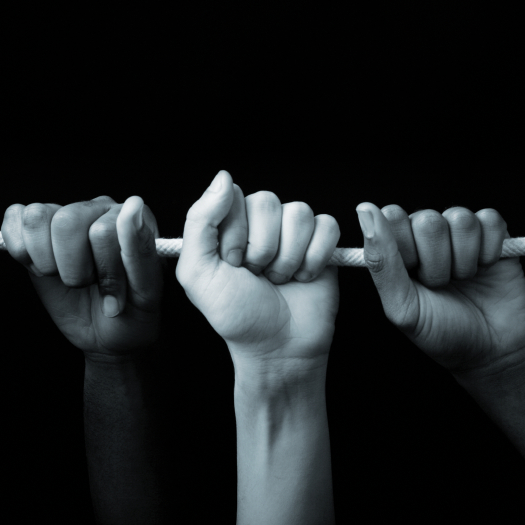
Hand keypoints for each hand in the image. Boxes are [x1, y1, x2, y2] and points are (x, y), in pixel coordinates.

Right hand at [1, 196, 162, 359]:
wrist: (106, 335)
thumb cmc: (132, 314)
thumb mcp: (146, 291)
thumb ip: (139, 249)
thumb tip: (133, 205)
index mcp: (132, 217)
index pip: (102, 232)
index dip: (103, 272)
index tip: (115, 297)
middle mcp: (98, 208)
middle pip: (66, 222)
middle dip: (73, 269)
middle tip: (87, 286)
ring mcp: (65, 215)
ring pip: (37, 217)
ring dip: (46, 260)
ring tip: (63, 276)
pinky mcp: (36, 228)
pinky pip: (14, 216)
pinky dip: (20, 249)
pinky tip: (39, 268)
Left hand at [175, 171, 340, 382]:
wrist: (277, 348)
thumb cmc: (236, 315)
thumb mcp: (198, 272)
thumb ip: (200, 222)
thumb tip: (224, 177)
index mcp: (228, 225)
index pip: (233, 197)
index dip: (234, 234)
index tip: (232, 265)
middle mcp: (260, 223)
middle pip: (267, 201)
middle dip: (262, 247)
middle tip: (257, 275)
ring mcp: (293, 232)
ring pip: (299, 212)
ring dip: (288, 256)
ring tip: (279, 278)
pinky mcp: (323, 242)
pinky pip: (327, 225)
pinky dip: (315, 256)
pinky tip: (304, 276)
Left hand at [355, 202, 524, 376]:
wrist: (489, 351)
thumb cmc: (440, 331)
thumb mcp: (402, 306)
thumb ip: (381, 261)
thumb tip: (365, 210)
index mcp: (398, 247)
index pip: (392, 217)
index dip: (404, 248)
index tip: (412, 276)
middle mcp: (426, 234)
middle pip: (428, 220)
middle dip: (436, 262)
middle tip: (440, 285)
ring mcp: (459, 231)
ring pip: (461, 219)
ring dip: (464, 259)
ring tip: (462, 280)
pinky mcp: (493, 231)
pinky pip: (490, 220)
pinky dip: (490, 250)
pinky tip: (485, 268)